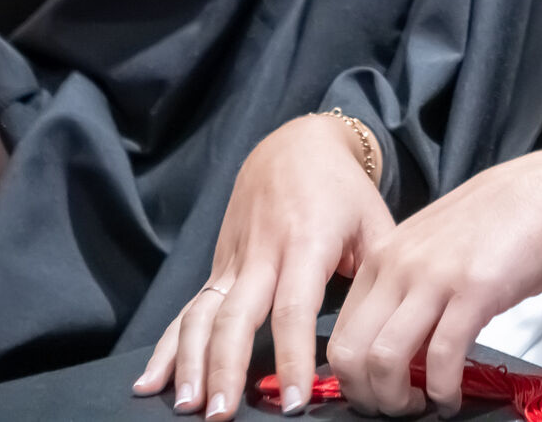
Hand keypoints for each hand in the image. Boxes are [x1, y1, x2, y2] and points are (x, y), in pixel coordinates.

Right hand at [135, 114, 391, 418]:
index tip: (291, 400)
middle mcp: (262, 255)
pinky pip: (186, 310)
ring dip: (191, 363)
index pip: (294, 309)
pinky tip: (149, 383)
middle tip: (223, 414)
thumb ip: (379, 273)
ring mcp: (233, 262)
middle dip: (227, 368)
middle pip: (236, 318)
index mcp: (306, 244)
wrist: (296, 145)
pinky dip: (165, 348)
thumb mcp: (374, 220)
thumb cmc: (343, 190)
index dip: (291, 356)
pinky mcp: (217, 268)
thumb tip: (392, 329)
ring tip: (189, 407)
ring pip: (202, 316)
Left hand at [326, 148, 541, 416]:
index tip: (375, 390)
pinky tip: (452, 396)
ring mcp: (435, 278)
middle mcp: (399, 265)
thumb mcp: (436, 245)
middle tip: (394, 407)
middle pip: (350, 352)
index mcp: (384, 254)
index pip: (340, 331)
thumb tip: (397, 341)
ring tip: (422, 405)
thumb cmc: (503, 221)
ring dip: (399, 399)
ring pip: (384, 360)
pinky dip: (442, 390)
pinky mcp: (474, 292)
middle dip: (366, 395)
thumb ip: (408, 284)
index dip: (351, 375)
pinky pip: (442, 358)